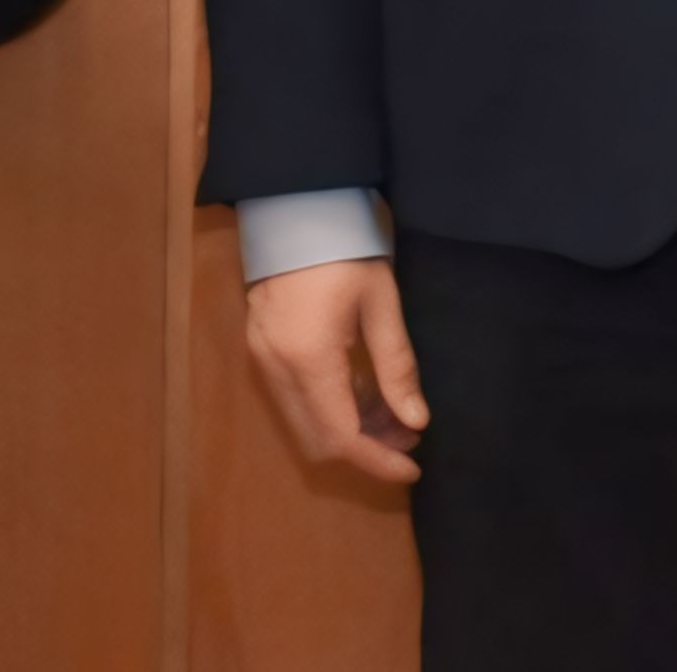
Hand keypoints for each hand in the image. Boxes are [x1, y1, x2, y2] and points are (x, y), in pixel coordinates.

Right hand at [244, 258, 428, 486]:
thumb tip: (416, 422)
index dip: (377, 462)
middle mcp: (276, 369)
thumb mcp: (382, 304)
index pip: (341, 436)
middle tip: (409, 438)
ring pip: (304, 423)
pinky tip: (363, 393)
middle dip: (366, 449)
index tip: (413, 470)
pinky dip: (329, 408)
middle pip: (318, 440)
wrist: (295, 207)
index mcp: (309, 359)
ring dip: (348, 430)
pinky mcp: (259, 350)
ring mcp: (261, 360)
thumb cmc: (346, 249)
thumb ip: (397, 367)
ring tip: (394, 416)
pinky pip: (294, 400)